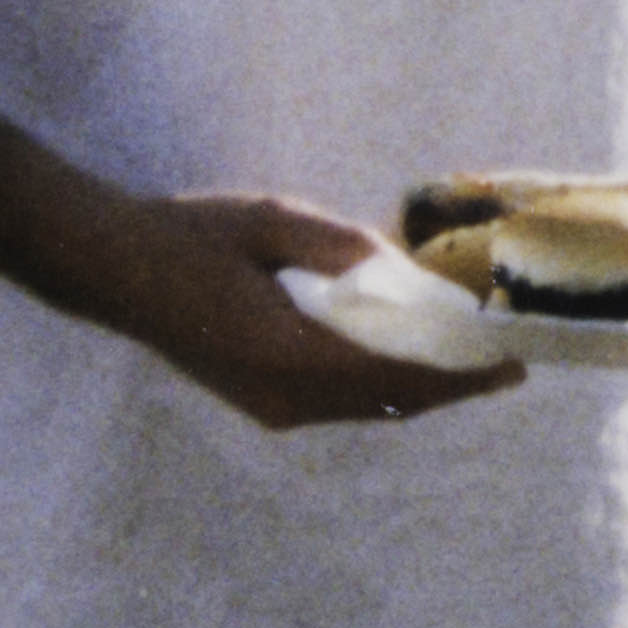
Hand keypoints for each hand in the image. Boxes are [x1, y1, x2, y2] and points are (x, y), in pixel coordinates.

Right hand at [102, 186, 522, 432]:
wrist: (116, 271)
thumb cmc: (194, 236)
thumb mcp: (271, 218)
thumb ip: (338, 244)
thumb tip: (403, 269)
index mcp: (288, 351)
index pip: (396, 371)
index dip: (459, 370)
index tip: (510, 360)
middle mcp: (283, 395)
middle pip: (392, 399)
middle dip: (454, 385)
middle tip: (508, 364)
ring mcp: (270, 407)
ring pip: (369, 409)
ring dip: (422, 389)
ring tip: (473, 364)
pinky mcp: (262, 405)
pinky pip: (342, 406)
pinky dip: (385, 389)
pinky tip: (410, 364)